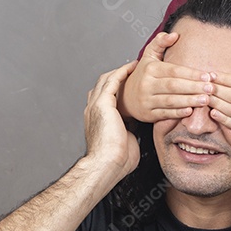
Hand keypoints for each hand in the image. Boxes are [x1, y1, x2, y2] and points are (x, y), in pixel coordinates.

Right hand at [84, 61, 141, 179]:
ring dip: (120, 71)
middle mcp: (93, 110)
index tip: (129, 85)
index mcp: (97, 120)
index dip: (116, 90)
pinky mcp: (102, 104)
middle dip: (117, 77)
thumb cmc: (117, 160)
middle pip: (102, 86)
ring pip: (106, 80)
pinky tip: (132, 67)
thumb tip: (137, 131)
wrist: (107, 164)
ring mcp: (96, 106)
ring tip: (133, 66)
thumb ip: (128, 133)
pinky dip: (122, 72)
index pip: (104, 98)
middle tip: (132, 70)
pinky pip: (112, 81)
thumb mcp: (124, 141)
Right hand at [119, 32, 209, 120]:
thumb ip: (160, 43)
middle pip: (173, 86)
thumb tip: (174, 34)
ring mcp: (147, 100)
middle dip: (193, 87)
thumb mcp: (149, 56)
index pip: (174, 71)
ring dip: (189, 101)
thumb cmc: (143, 75)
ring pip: (170, 101)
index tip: (208, 76)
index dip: (191, 74)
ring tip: (205, 100)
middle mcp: (147, 85)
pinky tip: (190, 111)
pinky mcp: (148, 114)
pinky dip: (177, 113)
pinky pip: (165, 114)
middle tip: (211, 89)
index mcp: (150, 69)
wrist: (125, 97)